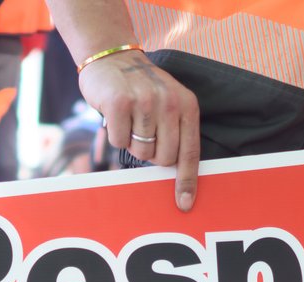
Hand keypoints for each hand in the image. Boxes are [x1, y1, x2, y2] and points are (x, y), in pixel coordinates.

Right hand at [78, 50, 201, 210]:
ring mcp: (144, 102)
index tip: (184, 203)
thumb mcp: (169, 103)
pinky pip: (119, 141)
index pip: (190, 152)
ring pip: (140, 152)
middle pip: (163, 158)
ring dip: (133, 142)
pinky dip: (116, 134)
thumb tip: (174, 173)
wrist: (112, 56)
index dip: (187, 180)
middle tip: (143, 133)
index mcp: (187, 105)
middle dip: (152, 155)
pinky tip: (116, 116)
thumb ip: (176, 132)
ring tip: (130, 120)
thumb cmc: (142, 88)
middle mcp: (169, 102)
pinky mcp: (118, 103)